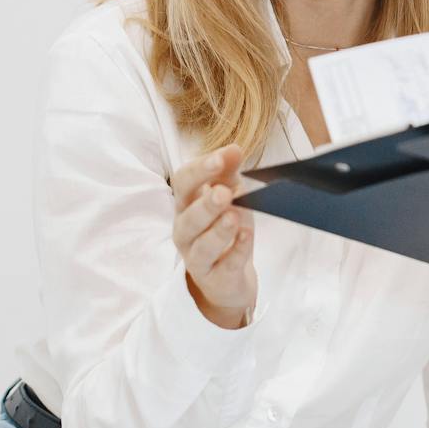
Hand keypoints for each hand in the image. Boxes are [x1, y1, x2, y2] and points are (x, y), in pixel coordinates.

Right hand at [170, 144, 255, 328]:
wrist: (229, 276)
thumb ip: (228, 172)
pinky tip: (246, 236)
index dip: (200, 170)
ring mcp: (198, 258)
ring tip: (233, 217)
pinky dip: (236, 251)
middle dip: (205, 205)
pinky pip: (225, 266)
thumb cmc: (224, 229)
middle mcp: (186, 232)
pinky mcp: (216, 279)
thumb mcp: (229, 195)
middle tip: (223, 193)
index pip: (183, 183)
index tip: (222, 157)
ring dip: (218, 231)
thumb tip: (233, 149)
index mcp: (186, 206)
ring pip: (202, 246)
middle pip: (188, 218)